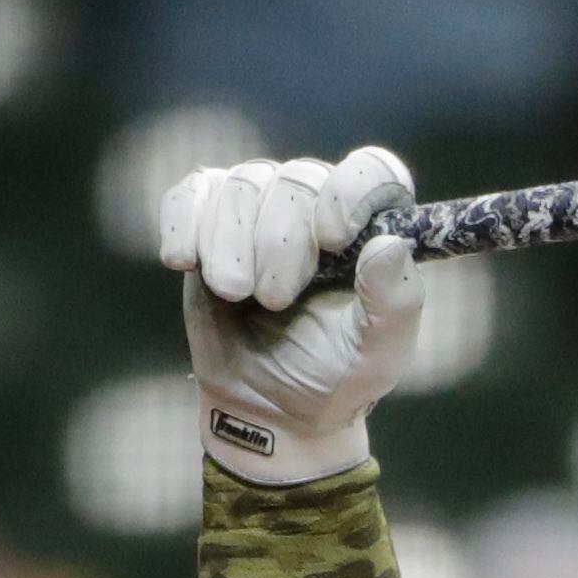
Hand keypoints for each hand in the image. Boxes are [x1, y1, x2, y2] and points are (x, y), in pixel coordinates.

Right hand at [160, 147, 425, 484]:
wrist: (271, 405)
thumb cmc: (336, 377)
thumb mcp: (379, 353)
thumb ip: (394, 301)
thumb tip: (391, 242)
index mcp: (372, 231)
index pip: (374, 172)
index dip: (351, 191)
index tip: (331, 238)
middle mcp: (319, 207)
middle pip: (298, 180)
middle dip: (279, 241)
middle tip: (273, 300)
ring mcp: (262, 209)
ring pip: (241, 184)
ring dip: (231, 242)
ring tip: (235, 294)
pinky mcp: (210, 220)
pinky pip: (192, 193)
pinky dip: (183, 223)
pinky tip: (183, 262)